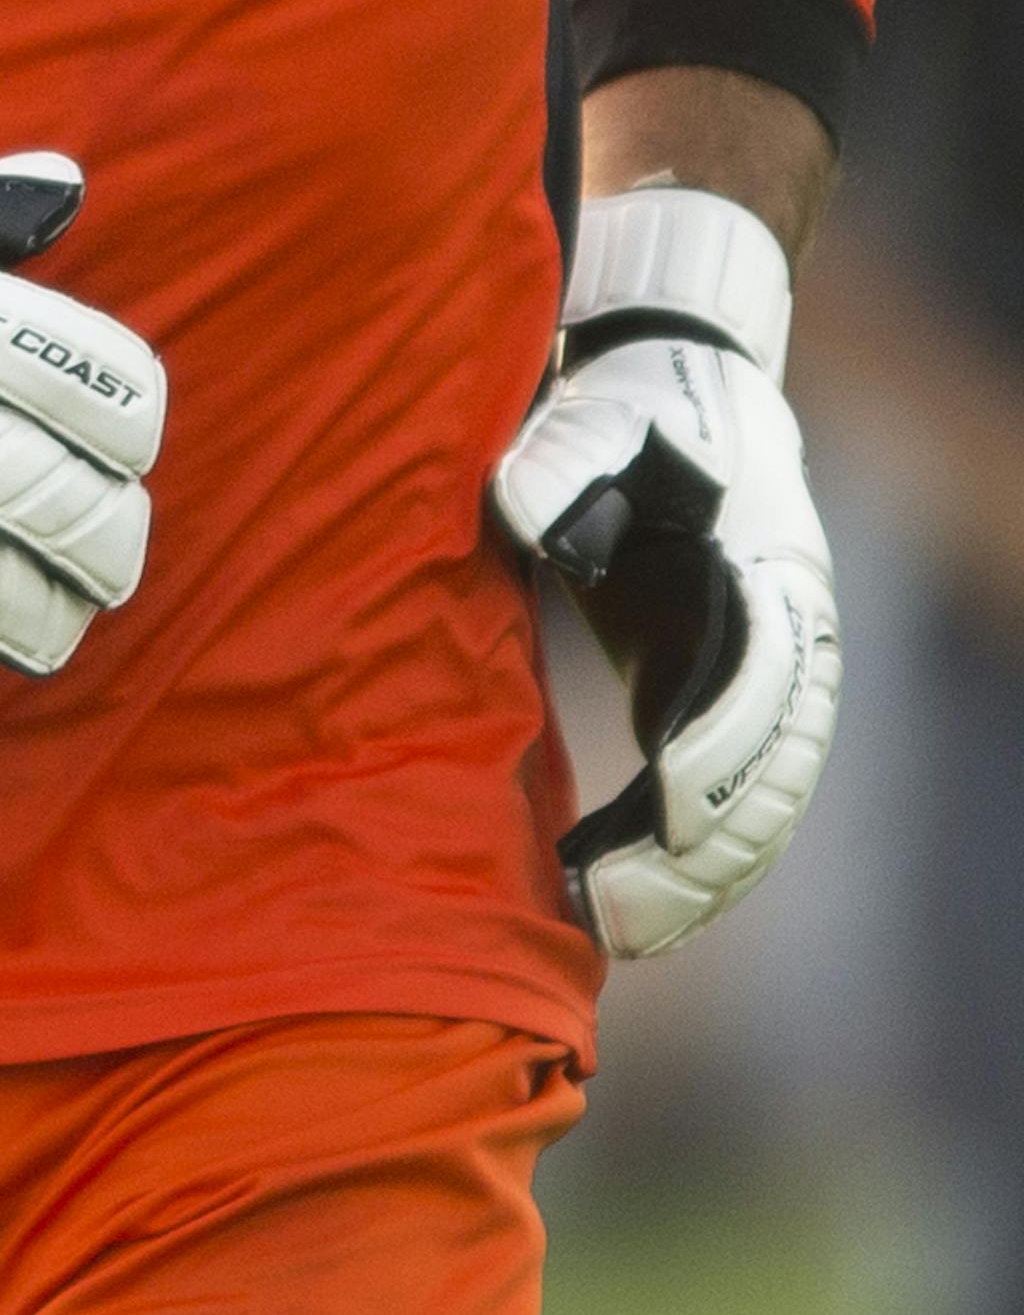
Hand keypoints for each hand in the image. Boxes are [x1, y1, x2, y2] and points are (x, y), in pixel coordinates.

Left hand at [493, 189, 840, 958]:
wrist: (677, 379)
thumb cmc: (630, 399)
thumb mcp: (599, 413)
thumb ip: (567, 460)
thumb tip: (526, 513)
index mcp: (766, 571)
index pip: (756, 691)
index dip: (711, 763)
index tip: (660, 821)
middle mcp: (788, 637)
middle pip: (768, 776)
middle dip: (698, 858)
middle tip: (611, 917)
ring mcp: (767, 676)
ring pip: (759, 807)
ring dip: (698, 882)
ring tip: (614, 936)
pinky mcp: (722, 696)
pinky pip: (732, 804)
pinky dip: (694, 868)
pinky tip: (632, 917)